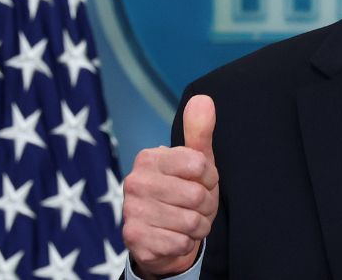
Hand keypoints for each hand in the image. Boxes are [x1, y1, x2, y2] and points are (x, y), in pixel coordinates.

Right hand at [123, 95, 219, 278]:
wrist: (162, 235)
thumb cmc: (183, 192)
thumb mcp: (196, 161)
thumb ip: (199, 131)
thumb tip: (203, 98)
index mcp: (149, 158)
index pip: (200, 164)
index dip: (210, 178)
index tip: (202, 181)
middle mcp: (135, 181)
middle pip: (197, 195)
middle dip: (206, 205)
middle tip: (195, 206)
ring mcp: (131, 210)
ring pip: (191, 221)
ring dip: (197, 226)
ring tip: (186, 221)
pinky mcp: (134, 238)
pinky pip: (180, 243)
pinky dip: (185, 243)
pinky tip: (174, 237)